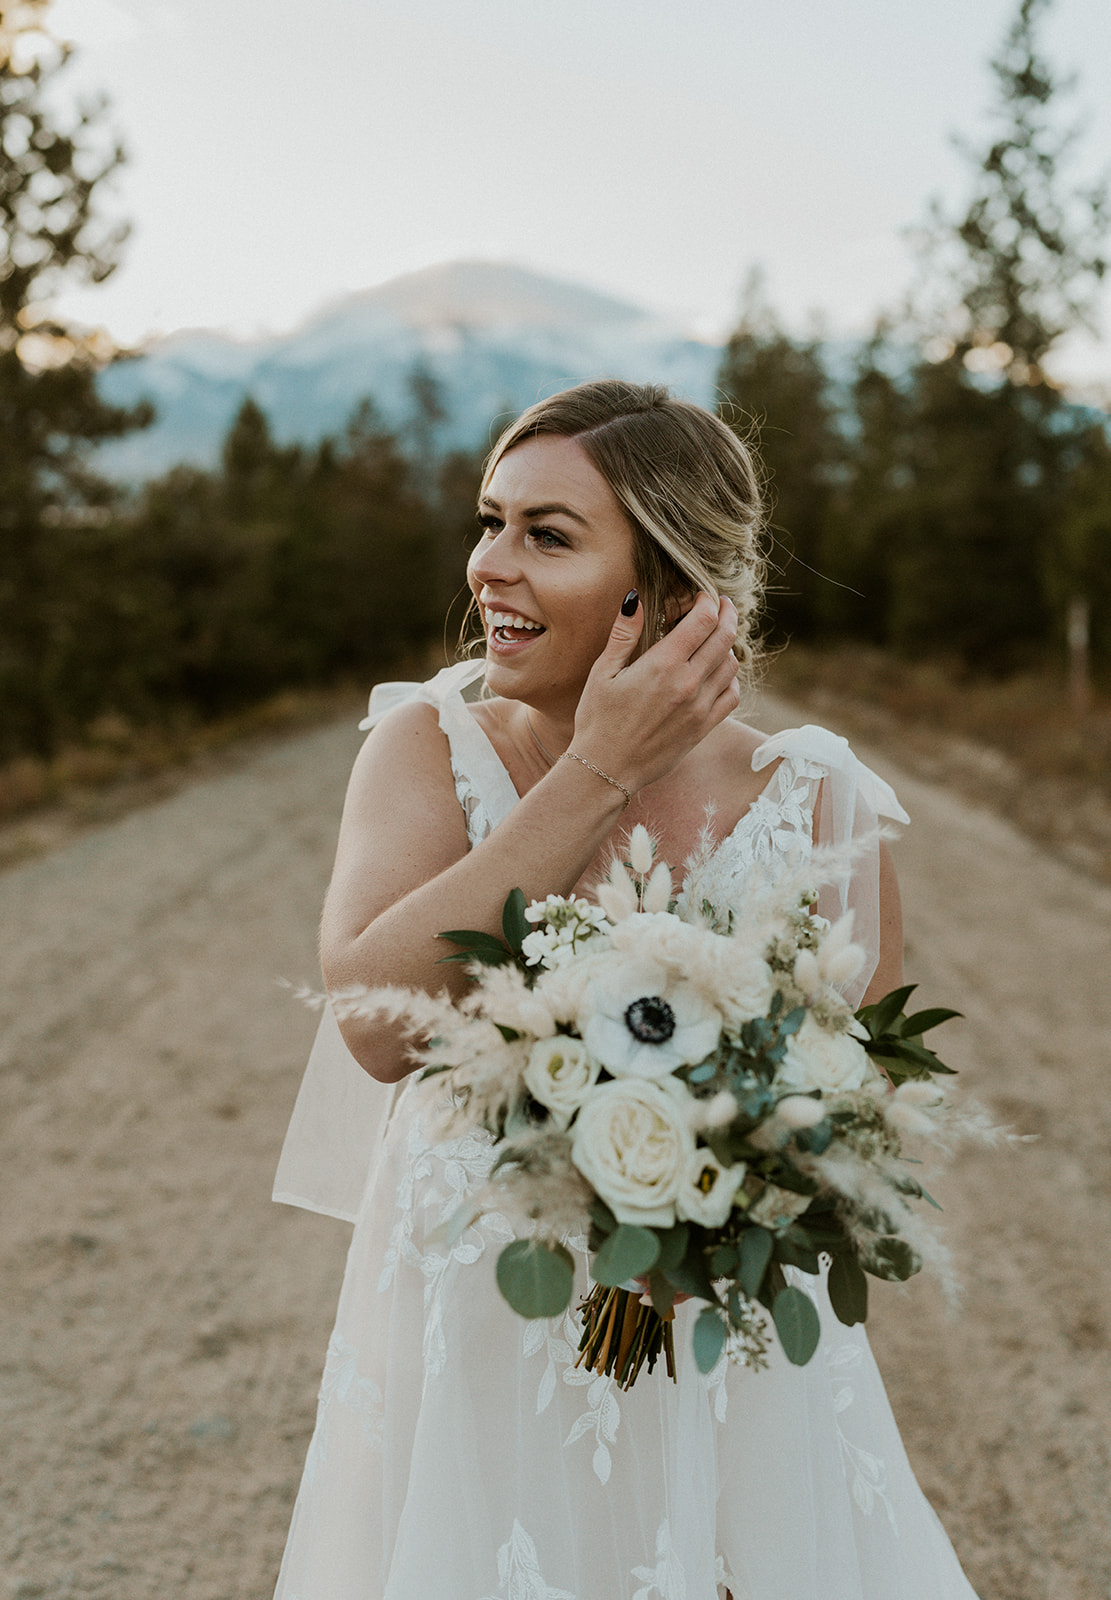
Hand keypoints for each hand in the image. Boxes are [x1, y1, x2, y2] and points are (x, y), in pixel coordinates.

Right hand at [571, 590, 740, 794]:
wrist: (605, 770)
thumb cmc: (597, 720)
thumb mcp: (602, 673)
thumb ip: (623, 634)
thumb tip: (634, 598)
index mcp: (663, 665)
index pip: (703, 621)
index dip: (708, 602)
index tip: (703, 596)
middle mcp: (688, 684)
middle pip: (725, 638)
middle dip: (726, 615)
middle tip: (721, 606)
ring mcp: (700, 708)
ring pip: (732, 665)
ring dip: (728, 646)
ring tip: (715, 639)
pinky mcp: (703, 728)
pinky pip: (732, 696)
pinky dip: (731, 679)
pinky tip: (717, 674)